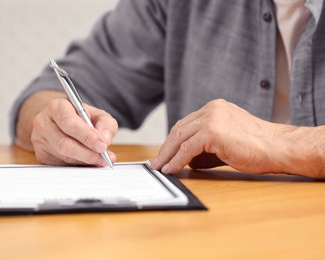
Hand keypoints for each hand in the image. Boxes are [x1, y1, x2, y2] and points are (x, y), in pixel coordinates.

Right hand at [30, 98, 117, 165]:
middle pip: (65, 143)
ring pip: (64, 156)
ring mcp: (39, 140)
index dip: (86, 136)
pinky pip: (61, 165)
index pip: (69, 123)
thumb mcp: (97, 114)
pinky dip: (78, 165)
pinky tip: (86, 160)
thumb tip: (105, 140)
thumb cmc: (79, 117)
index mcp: (56, 107)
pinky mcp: (41, 155)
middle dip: (88, 153)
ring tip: (100, 160)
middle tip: (104, 158)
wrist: (60, 120)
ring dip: (85, 161)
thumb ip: (106, 124)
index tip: (102, 145)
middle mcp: (43, 122)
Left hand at [151, 99, 295, 173]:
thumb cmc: (256, 148)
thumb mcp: (225, 143)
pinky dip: (177, 161)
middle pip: (179, 129)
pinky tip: (171, 170)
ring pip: (180, 137)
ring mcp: (212, 117)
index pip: (186, 124)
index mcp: (214, 108)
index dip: (172, 140)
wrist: (279, 148)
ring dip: (167, 155)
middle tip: (157, 163)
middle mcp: (211, 109)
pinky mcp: (213, 131)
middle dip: (165, 148)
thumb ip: (204, 148)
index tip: (163, 154)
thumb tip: (185, 161)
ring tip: (160, 168)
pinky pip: (187, 149)